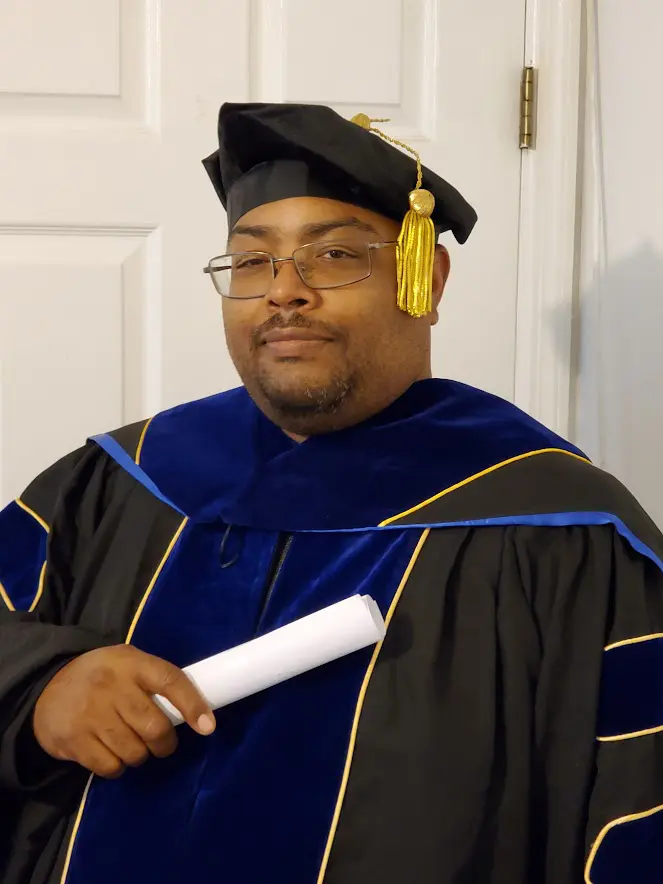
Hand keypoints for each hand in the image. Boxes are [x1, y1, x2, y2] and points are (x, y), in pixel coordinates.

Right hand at [33, 645, 214, 778]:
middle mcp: (112, 686)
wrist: (46, 684)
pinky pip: (111, 767)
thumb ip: (154, 680)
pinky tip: (111, 752)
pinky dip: (117, 766)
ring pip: (136, 752)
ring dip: (140, 755)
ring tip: (131, 744)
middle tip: (161, 743)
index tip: (208, 727)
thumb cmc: (101, 676)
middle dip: (165, 743)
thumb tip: (194, 710)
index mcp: (131, 663)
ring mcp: (91, 714)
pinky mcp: (74, 740)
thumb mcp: (127, 663)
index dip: (193, 705)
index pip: (170, 681)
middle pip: (155, 727)